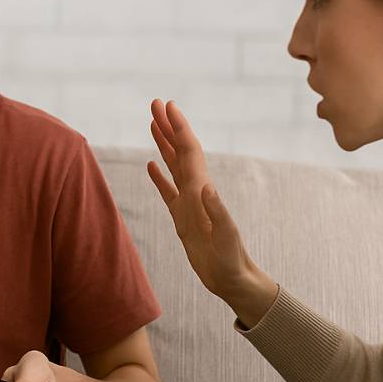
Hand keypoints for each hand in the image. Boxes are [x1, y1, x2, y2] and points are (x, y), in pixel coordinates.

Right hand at [147, 99, 277, 325]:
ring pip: (173, 165)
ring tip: (152, 123)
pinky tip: (150, 164)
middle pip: (179, 151)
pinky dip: (158, 175)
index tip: (168, 106)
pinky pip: (167, 189)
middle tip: (154, 103)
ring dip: (163, 143)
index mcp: (202, 191)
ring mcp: (188, 203)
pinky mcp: (182, 217)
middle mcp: (196, 191)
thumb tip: (206, 188)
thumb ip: (217, 213)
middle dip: (168, 126)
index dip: (179, 128)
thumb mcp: (224, 238)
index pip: (189, 152)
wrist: (231, 278)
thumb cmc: (229, 260)